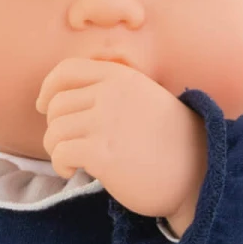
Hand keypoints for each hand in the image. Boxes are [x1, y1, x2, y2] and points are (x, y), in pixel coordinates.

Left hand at [37, 57, 207, 232]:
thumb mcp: (144, 100)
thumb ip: (112, 93)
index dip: (48, 89)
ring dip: (57, 149)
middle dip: (56, 127)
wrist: (198, 173)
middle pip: (56, 105)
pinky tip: (74, 171)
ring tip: (73, 161)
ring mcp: (105, 122)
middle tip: (71, 145)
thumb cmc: (170, 143)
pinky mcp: (102, 153)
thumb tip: (65, 102)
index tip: (44, 107)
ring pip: (54, 130)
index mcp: (120, 77)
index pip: (66, 70)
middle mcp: (110, 94)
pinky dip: (61, 164)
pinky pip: (60, 152)